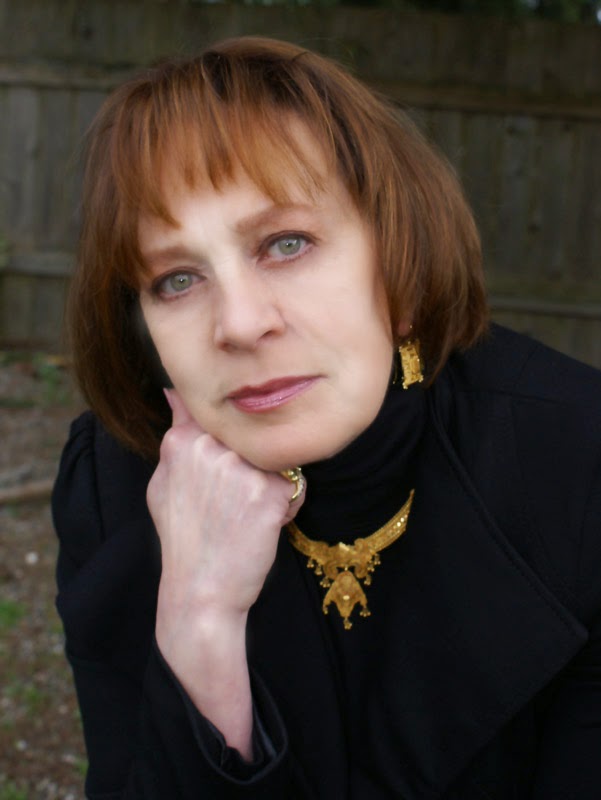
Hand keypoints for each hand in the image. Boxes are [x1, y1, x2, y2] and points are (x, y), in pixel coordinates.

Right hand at [147, 388, 305, 756]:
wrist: (201, 592)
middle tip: (235, 502)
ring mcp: (240, 468)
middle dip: (254, 463)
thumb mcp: (163, 484)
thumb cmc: (183, 540)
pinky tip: (265, 526)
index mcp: (182, 441)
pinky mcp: (269, 492)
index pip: (224, 417)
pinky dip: (287, 505)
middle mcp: (210, 448)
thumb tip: (175, 393)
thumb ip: (175, 433)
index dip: (233, 444)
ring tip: (248, 514)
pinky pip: (294, 484)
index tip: (227, 472)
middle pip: (255, 437)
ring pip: (277, 459)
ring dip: (272, 483)